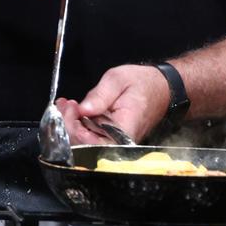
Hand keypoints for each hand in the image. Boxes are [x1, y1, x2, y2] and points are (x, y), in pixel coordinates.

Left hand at [55, 64, 170, 143]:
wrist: (161, 87)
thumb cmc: (144, 83)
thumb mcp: (118, 79)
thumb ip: (100, 95)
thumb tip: (82, 110)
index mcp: (125, 129)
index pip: (94, 143)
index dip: (76, 128)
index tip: (71, 108)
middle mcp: (120, 141)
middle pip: (85, 145)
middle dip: (68, 124)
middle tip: (64, 105)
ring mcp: (115, 141)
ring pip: (84, 142)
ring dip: (70, 123)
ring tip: (66, 105)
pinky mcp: (110, 137)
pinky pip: (90, 136)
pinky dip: (77, 123)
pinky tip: (73, 109)